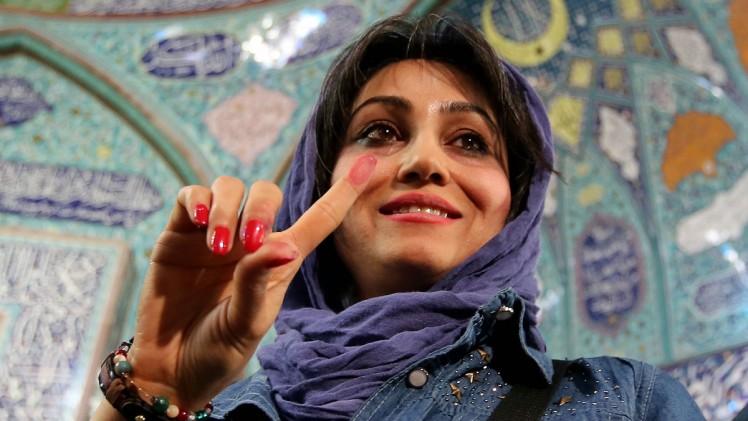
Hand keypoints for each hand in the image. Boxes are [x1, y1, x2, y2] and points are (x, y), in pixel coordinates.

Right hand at [121, 154, 375, 409]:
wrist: (170, 369)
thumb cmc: (217, 351)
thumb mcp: (247, 324)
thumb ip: (259, 283)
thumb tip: (283, 246)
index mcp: (280, 260)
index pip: (318, 219)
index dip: (343, 192)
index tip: (369, 163)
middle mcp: (249, 241)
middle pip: (267, 193)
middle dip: (261, 209)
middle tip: (248, 242)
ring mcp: (214, 234)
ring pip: (229, 188)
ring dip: (228, 209)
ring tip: (218, 247)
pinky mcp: (178, 235)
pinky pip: (190, 197)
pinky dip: (197, 200)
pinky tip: (199, 220)